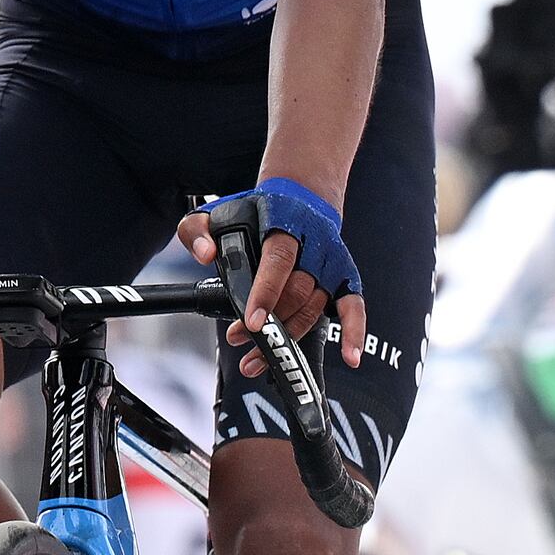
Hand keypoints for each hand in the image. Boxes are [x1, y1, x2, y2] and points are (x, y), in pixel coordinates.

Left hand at [178, 181, 368, 376]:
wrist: (300, 196)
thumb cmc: (255, 212)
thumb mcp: (217, 211)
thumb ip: (198, 230)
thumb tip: (205, 256)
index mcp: (284, 223)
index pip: (279, 260)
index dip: (266, 293)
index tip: (252, 322)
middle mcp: (314, 244)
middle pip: (297, 290)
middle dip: (269, 322)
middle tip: (238, 337)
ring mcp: (331, 263)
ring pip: (314, 306)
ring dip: (288, 337)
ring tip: (256, 358)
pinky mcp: (343, 277)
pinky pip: (353, 306)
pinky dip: (355, 332)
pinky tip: (350, 358)